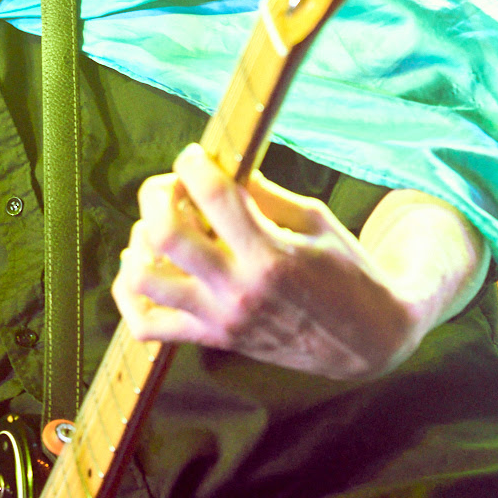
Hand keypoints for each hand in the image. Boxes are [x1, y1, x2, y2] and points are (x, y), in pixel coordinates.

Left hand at [113, 148, 486, 380]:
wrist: (368, 341)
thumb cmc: (347, 271)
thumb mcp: (316, 221)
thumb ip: (263, 195)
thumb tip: (219, 165)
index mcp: (272, 254)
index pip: (212, 194)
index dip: (192, 164)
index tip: (194, 156)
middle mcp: (240, 289)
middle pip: (165, 233)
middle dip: (156, 195)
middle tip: (170, 187)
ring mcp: (221, 318)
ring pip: (144, 278)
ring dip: (139, 242)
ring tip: (158, 230)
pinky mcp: (213, 339)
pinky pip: (146, 326)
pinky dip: (128, 295)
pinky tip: (140, 268)